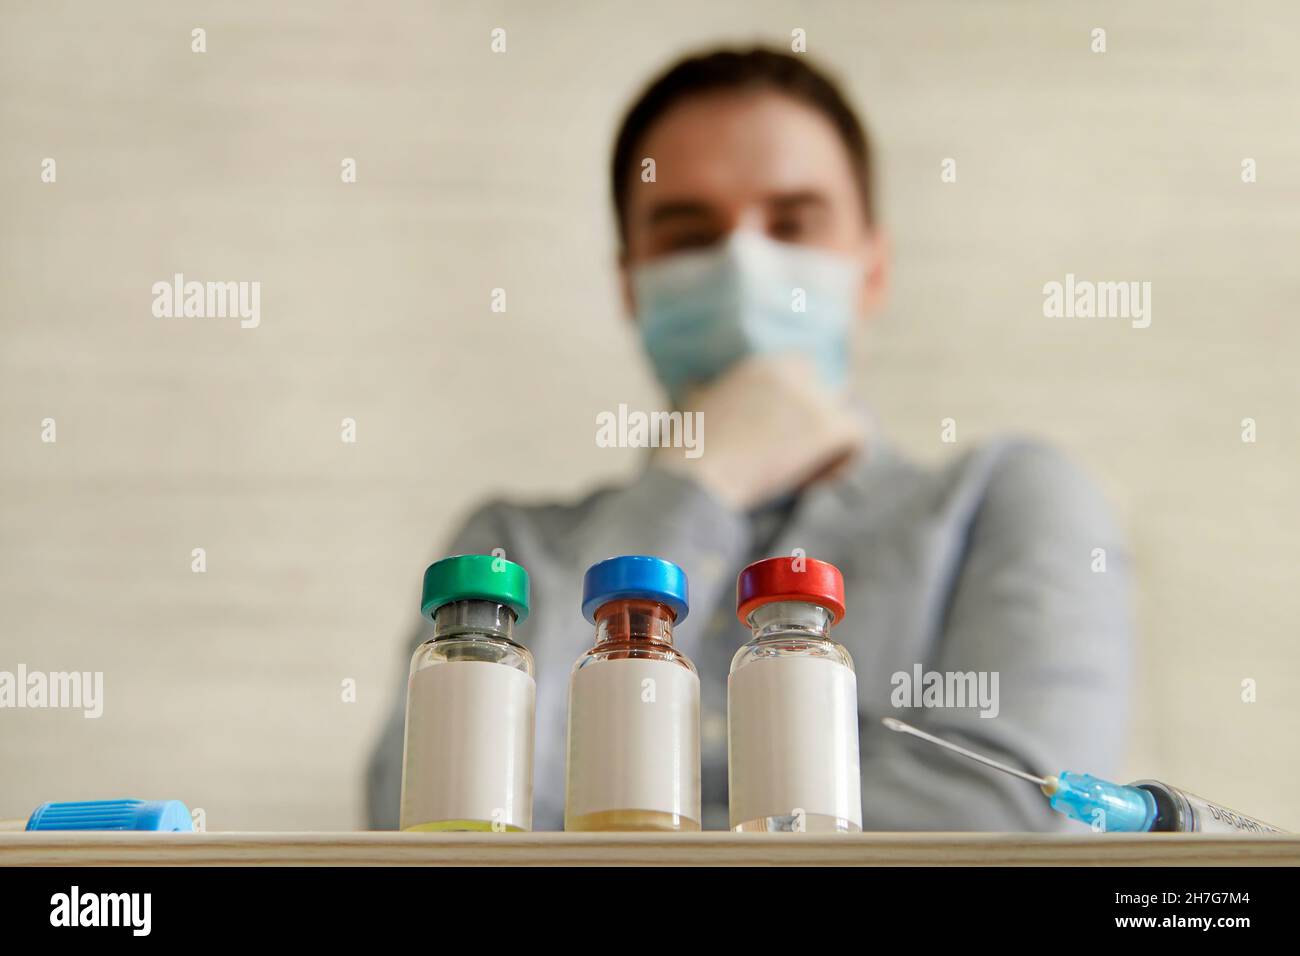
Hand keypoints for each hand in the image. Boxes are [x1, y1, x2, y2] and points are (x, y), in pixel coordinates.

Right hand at [654, 354, 865, 510]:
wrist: (697, 478)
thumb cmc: (686, 451)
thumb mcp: (690, 405)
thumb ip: (703, 391)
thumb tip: (695, 389)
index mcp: (761, 365)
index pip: (803, 370)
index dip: (799, 404)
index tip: (785, 434)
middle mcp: (792, 373)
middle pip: (827, 392)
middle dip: (818, 424)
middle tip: (800, 457)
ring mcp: (813, 398)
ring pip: (843, 417)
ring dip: (829, 446)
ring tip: (806, 474)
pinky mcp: (828, 426)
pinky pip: (857, 439)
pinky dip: (843, 462)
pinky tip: (818, 482)